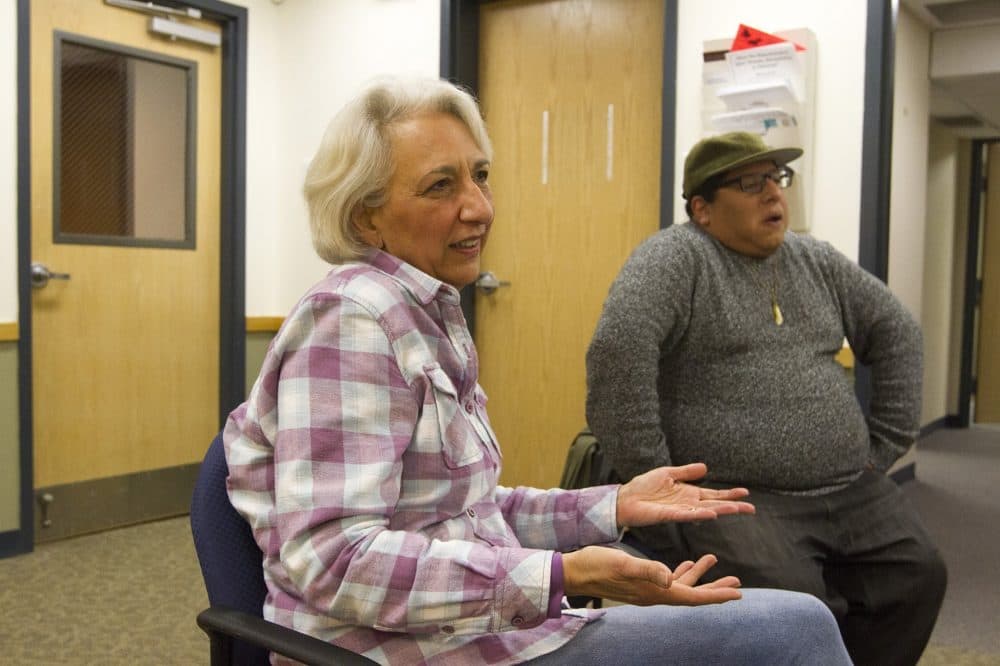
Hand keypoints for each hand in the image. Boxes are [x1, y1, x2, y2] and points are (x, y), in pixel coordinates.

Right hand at [562, 547, 741, 605]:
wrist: (575, 571)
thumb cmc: (597, 565)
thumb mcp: (623, 564)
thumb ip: (647, 570)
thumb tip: (670, 576)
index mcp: (654, 592)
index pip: (692, 597)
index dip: (716, 595)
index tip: (737, 593)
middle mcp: (654, 594)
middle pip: (691, 594)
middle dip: (714, 588)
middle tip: (736, 581)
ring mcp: (647, 589)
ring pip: (681, 586)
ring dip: (698, 575)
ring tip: (713, 560)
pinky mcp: (640, 582)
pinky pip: (667, 579)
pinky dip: (680, 572)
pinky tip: (685, 563)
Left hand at [616, 464, 753, 527]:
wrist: (626, 497)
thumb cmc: (644, 487)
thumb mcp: (668, 474)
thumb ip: (686, 472)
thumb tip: (705, 468)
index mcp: (688, 493)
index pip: (713, 495)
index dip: (729, 494)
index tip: (745, 493)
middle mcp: (688, 503)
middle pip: (715, 504)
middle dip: (733, 506)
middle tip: (751, 508)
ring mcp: (680, 510)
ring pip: (705, 510)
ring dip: (721, 510)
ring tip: (737, 509)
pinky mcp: (669, 515)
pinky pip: (687, 514)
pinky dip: (700, 514)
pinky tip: (712, 513)